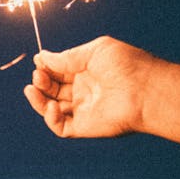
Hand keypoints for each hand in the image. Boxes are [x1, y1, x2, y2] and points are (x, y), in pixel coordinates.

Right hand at [23, 35, 156, 137]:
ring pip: (51, 109)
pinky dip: (50, 117)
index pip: (59, 71)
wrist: (146, 90)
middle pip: (52, 89)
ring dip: (38, 99)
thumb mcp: (94, 51)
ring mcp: (83, 110)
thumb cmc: (127, 66)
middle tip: (38, 75)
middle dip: (41, 81)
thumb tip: (42, 57)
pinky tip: (52, 105)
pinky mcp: (84, 127)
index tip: (39, 61)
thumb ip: (67, 57)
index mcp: (88, 72)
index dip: (46, 67)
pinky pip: (60, 127)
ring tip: (33, 88)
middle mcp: (84, 91)